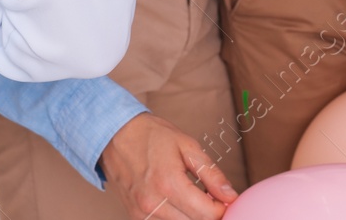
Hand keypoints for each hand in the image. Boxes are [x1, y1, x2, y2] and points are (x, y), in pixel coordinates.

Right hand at [98, 113, 237, 219]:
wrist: (115, 134)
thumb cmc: (151, 136)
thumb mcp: (187, 146)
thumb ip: (211, 174)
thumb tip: (230, 195)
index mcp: (169, 183)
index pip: (207, 214)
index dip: (222, 209)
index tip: (225, 200)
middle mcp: (153, 203)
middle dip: (208, 214)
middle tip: (211, 198)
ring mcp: (141, 213)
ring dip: (192, 217)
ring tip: (194, 199)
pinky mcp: (135, 217)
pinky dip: (176, 218)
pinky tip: (179, 204)